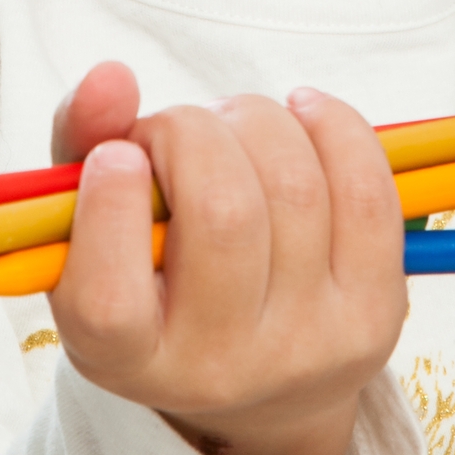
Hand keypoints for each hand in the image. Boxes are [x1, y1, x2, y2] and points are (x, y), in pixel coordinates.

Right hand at [46, 66, 409, 454]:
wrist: (260, 376)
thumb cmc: (155, 270)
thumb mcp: (92, 221)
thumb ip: (81, 142)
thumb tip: (111, 78)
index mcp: (126, 359)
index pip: (109, 300)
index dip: (110, 207)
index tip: (118, 156)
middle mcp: (218, 369)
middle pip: (222, 215)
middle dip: (192, 131)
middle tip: (175, 131)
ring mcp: (306, 347)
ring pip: (294, 187)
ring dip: (256, 121)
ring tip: (232, 129)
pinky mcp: (373, 317)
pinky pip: (366, 191)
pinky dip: (332, 125)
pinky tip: (303, 114)